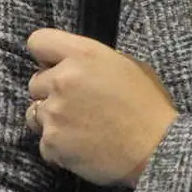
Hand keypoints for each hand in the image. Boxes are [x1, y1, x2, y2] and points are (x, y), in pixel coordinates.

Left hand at [25, 29, 177, 187]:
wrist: (156, 149)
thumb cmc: (148, 107)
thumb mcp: (129, 66)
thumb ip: (94, 60)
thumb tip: (76, 64)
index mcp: (84, 55)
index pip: (39, 41)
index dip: (45, 55)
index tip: (54, 66)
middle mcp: (63, 80)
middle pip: (35, 82)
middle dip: (51, 92)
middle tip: (78, 104)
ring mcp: (55, 112)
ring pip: (35, 113)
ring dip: (52, 119)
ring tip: (80, 127)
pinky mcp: (52, 142)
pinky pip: (44, 141)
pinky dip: (59, 146)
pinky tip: (83, 145)